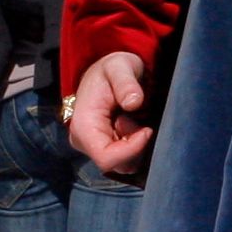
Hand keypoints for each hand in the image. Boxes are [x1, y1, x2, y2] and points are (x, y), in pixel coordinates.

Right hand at [70, 48, 156, 177]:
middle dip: (137, 146)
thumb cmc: (112, 69)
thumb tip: (133, 103)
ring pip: (125, 164)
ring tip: (134, 119)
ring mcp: (94, 147)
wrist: (106, 73)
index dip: (132, 150)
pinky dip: (137, 145)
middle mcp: (85, 142)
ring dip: (138, 145)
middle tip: (139, 119)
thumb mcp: (120, 67)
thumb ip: (126, 83)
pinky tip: (134, 125)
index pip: (107, 158)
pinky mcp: (104, 148)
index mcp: (83, 126)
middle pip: (118, 164)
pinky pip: (127, 158)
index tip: (147, 129)